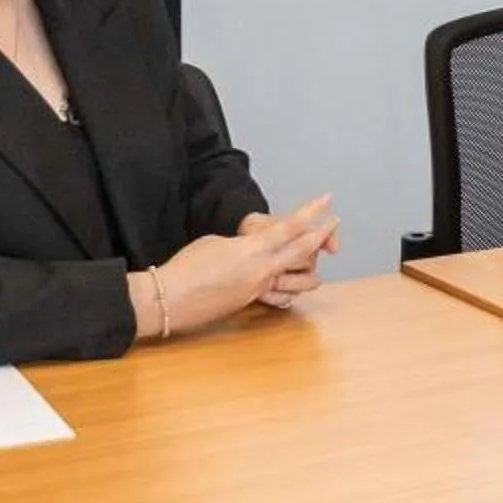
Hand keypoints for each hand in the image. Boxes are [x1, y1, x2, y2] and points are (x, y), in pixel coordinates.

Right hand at [150, 197, 338, 335]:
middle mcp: (262, 268)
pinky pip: (280, 295)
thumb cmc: (186, 266)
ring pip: (300, 279)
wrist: (168, 299)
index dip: (312, 212)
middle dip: (322, 236)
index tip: (327, 199)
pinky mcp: (251, 302)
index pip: (290, 227)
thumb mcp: (215, 243)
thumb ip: (242, 244)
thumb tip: (251, 250)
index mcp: (252, 248)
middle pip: (304, 251)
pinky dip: (289, 289)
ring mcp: (259, 288)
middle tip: (334, 224)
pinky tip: (293, 287)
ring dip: (311, 269)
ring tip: (316, 264)